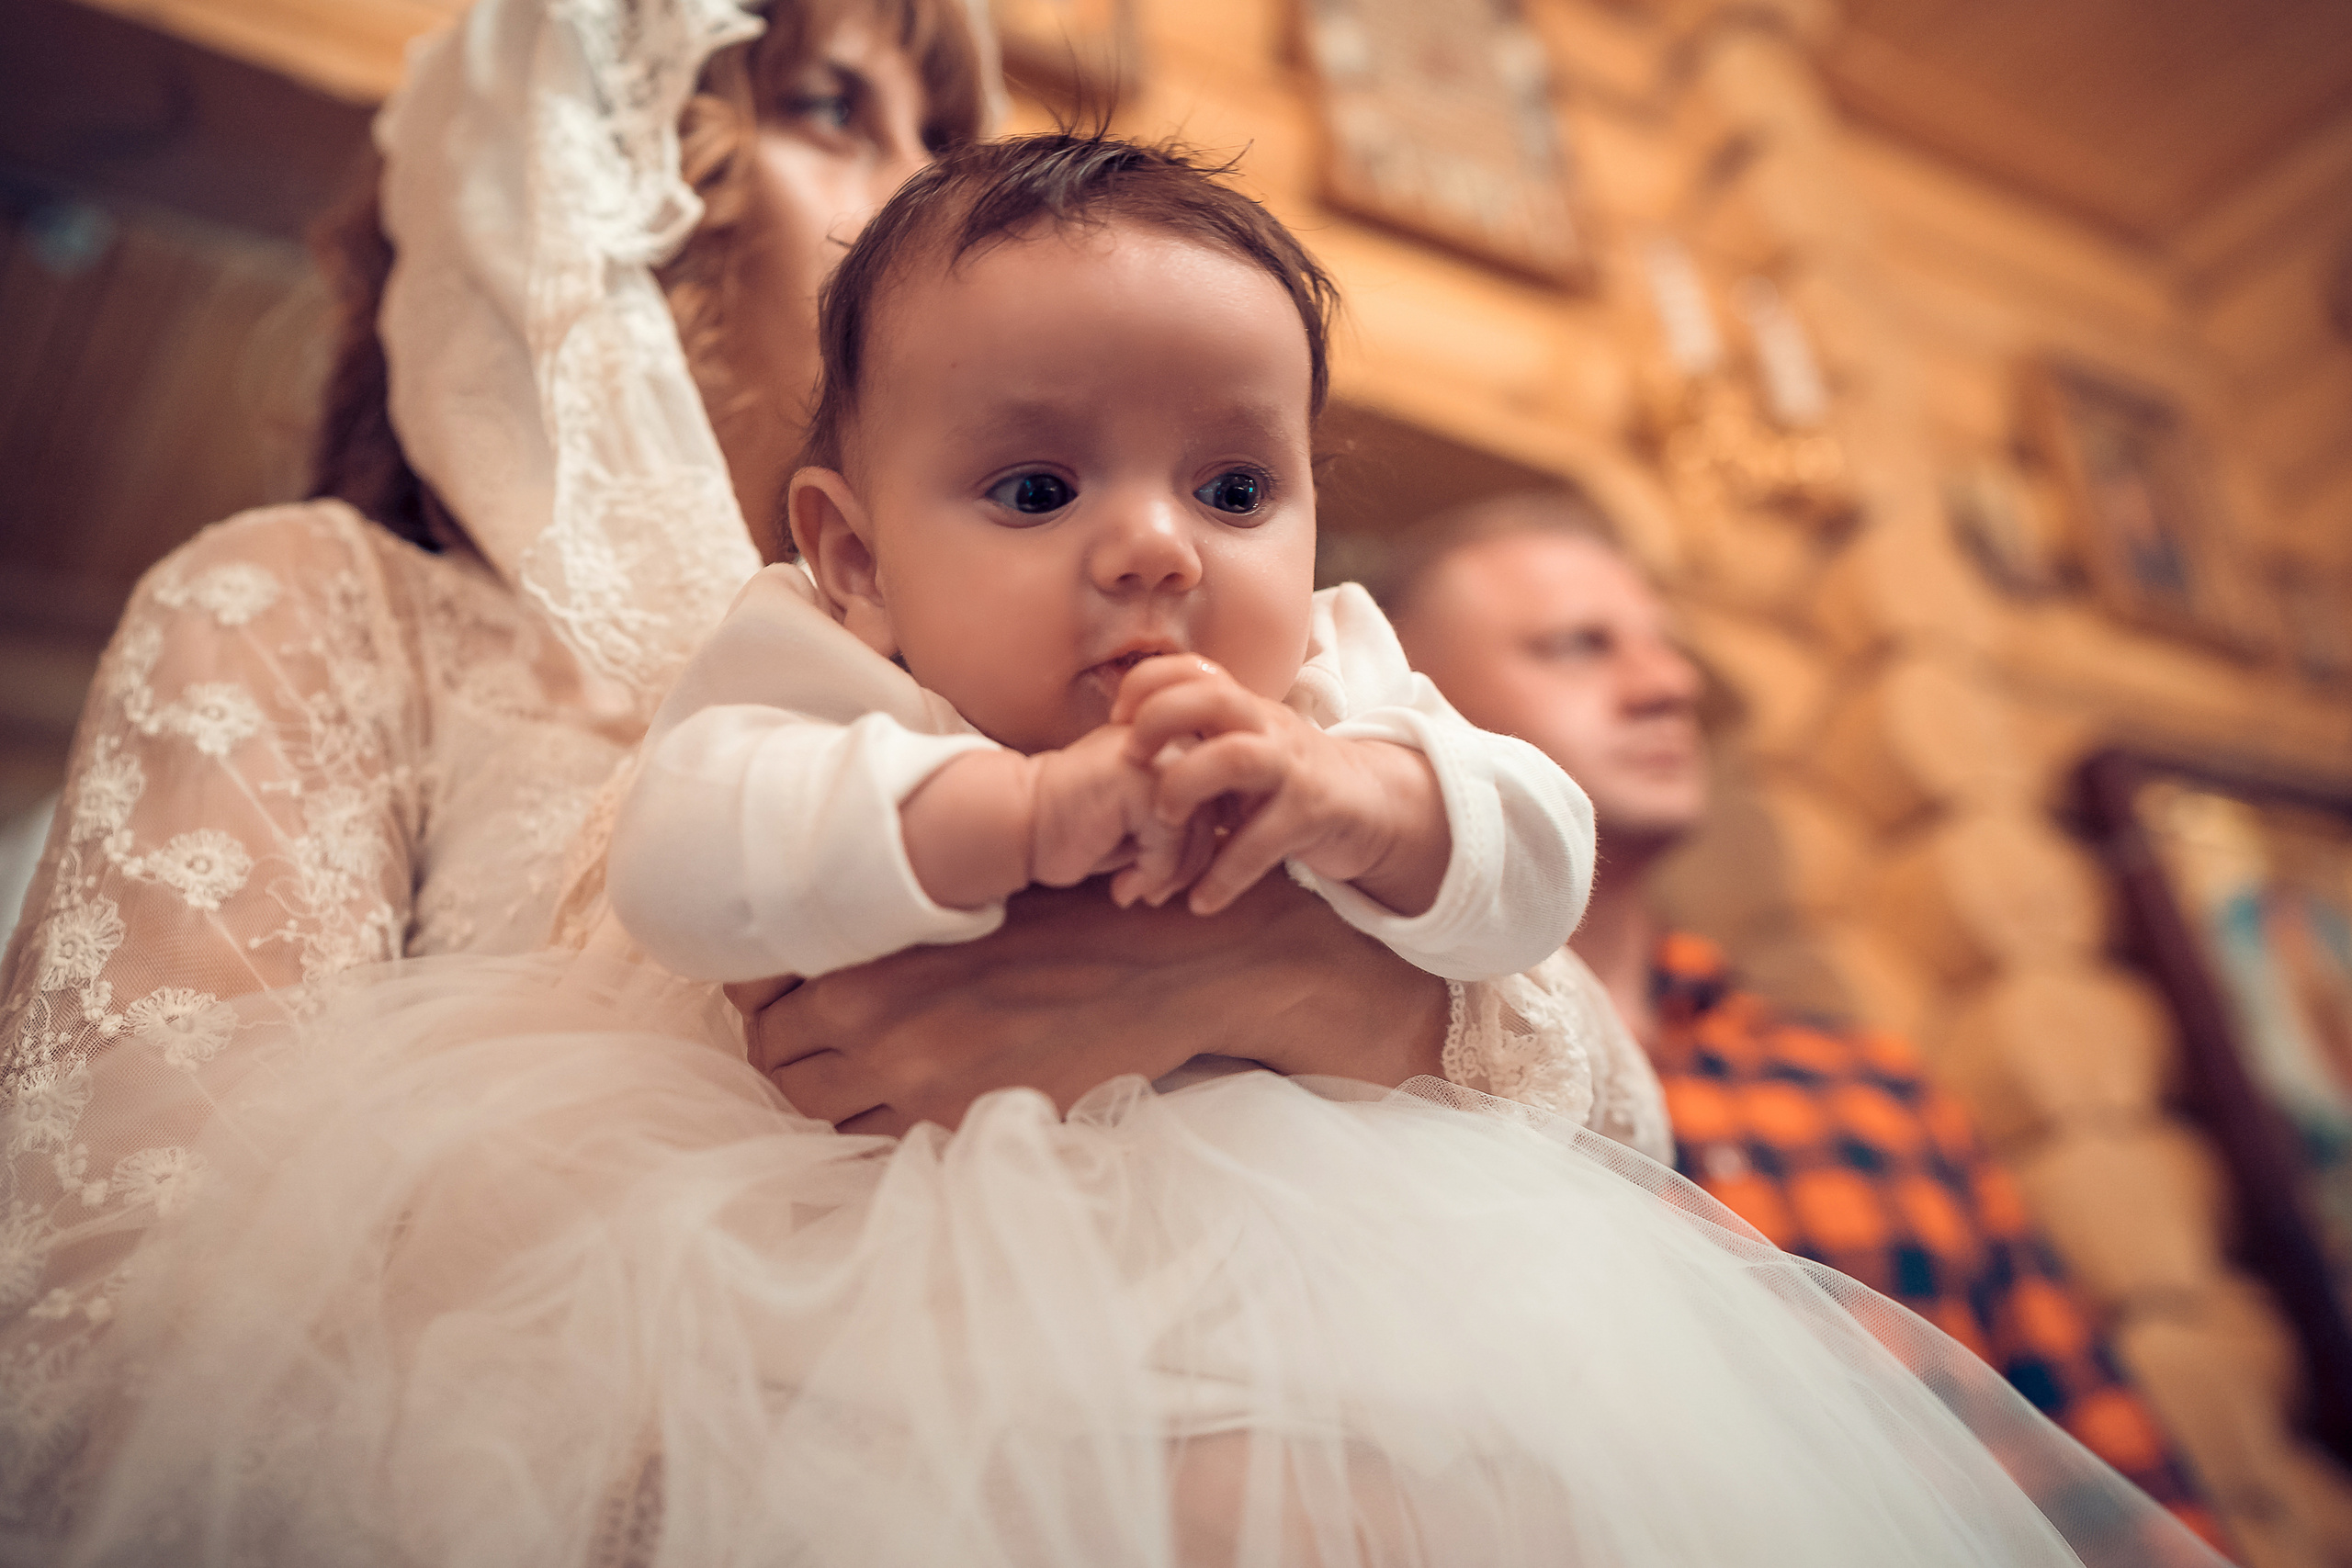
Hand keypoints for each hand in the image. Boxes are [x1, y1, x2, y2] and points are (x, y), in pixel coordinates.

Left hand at [728, 873, 1446, 1134]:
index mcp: (876, 940)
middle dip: (787, 1053)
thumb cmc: (1079, 911)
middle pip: (776, 1060)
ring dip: (827, 1097)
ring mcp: (920, 1077)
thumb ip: (898, 920)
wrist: (1177, 963)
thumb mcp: (977, 892)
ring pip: (817, 1112)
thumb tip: (834, 932)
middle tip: (815, 1044)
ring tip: (859, 1075)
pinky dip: (875, 1129)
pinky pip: (878, 1145)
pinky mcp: (966, 1121)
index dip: (762, 1000)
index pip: (759, 993)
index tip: (783, 997)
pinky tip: (906, 1098)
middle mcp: (879, 1013)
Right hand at [1028, 725, 1216, 906]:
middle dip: (1192, 863)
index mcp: (1175, 737)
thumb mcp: (1147, 822)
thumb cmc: (1084, 827)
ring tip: (1140, 892)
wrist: (1022, 824)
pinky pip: (1171, 839)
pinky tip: (1123, 889)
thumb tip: (1237, 843)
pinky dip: (1152, 875)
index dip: (1203, 844)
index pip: (1223, 794)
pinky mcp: (1138, 777)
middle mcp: (1170, 735)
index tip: (1168, 875)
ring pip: (1199, 829)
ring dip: (1172, 875)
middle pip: (1217, 811)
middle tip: (1157, 893)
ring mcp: (1155, 751)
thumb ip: (1191, 819)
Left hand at [1113, 657, 1449, 917]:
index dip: (1149, 683)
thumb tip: (1120, 749)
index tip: (1116, 716)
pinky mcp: (1312, 812)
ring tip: (1164, 822)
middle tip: (1130, 757)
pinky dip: (1226, 875)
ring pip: (1236, 757)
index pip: (1193, 669)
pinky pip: (1264, 841)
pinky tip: (1200, 901)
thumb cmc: (1285, 780)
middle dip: (1161, 719)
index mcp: (1244, 708)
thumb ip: (1196, 743)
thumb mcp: (1243, 748)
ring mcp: (1292, 767)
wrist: (1370, 804)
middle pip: (1213, 696)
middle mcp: (1267, 726)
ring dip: (1187, 786)